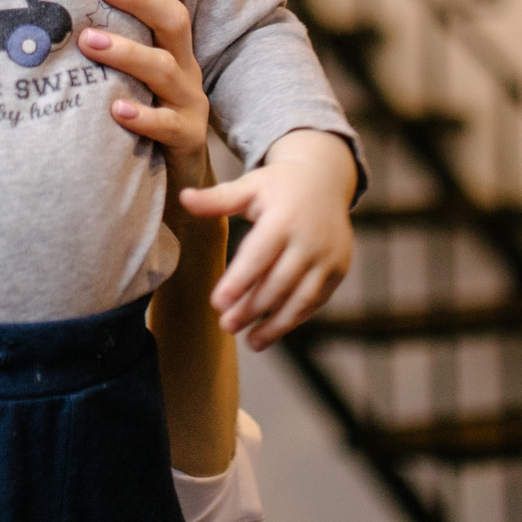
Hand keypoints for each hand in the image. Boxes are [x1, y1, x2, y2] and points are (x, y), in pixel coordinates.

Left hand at [79, 0, 209, 190]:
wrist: (174, 179)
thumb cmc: (137, 109)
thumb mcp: (125, 67)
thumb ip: (101, 29)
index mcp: (169, 39)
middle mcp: (184, 62)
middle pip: (172, 16)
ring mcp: (188, 100)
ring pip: (164, 69)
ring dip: (127, 52)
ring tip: (88, 41)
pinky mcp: (185, 138)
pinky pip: (167, 126)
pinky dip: (142, 116)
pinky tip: (114, 111)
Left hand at [180, 128, 357, 347]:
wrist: (325, 180)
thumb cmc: (278, 186)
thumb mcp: (249, 186)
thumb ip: (218, 198)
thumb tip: (184, 198)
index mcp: (284, 217)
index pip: (259, 256)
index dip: (239, 281)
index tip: (217, 303)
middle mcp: (310, 239)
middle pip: (278, 282)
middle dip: (252, 309)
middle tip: (226, 326)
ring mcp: (328, 257)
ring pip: (301, 298)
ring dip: (276, 324)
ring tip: (251, 342)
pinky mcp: (338, 270)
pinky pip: (315, 300)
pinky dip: (294, 318)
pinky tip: (272, 330)